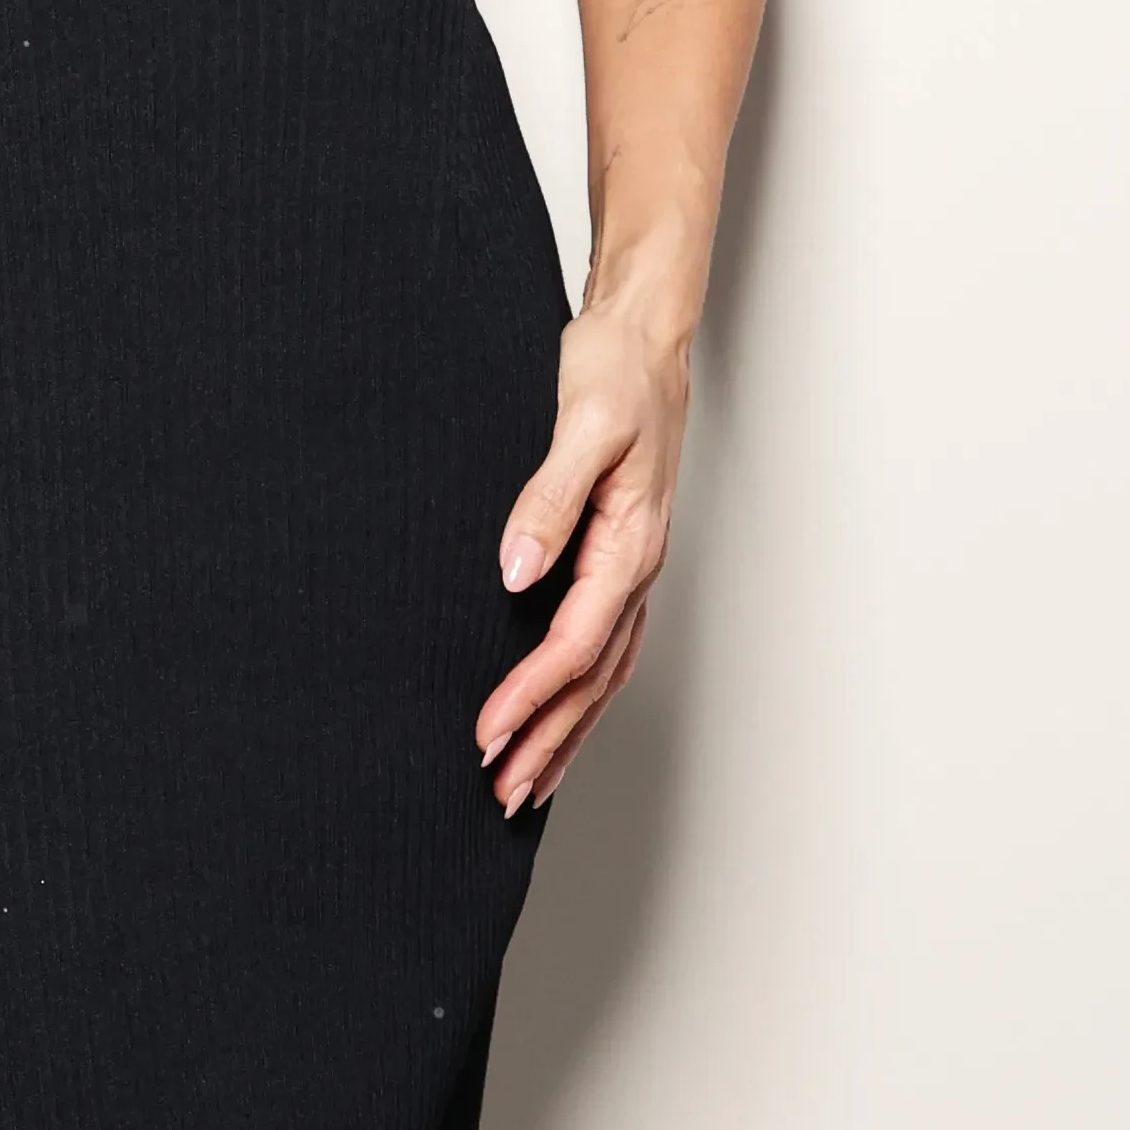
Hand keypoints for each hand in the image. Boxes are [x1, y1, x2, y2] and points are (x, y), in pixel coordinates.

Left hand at [477, 285, 690, 816]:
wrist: (644, 335)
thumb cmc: (616, 372)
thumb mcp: (581, 425)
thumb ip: (547, 499)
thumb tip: (515, 570)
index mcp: (629, 544)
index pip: (574, 644)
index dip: (529, 696)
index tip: (485, 735)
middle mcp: (635, 568)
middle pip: (593, 680)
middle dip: (548, 741)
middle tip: (501, 794)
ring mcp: (630, 569)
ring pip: (602, 674)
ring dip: (565, 732)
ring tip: (527, 784)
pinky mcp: (616, 559)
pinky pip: (601, 647)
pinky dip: (578, 696)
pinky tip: (555, 718)